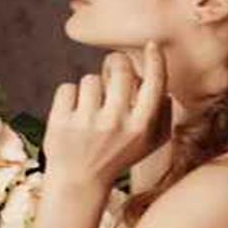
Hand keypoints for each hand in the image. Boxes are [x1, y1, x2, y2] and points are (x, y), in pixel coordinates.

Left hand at [43, 41, 170, 186]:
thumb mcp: (147, 145)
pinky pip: (66, 88)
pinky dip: (68, 98)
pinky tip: (72, 117)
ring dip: (90, 90)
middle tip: (111, 73)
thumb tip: (166, 88)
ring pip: (90, 79)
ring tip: (89, 111)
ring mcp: (87, 123)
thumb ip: (163, 117)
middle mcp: (115, 124)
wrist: (78, 182)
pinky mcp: (61, 122)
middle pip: (119, 68)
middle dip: (115, 64)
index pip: (154, 84)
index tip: (151, 45)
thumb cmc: (116, 157)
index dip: (155, 60)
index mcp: (140, 127)